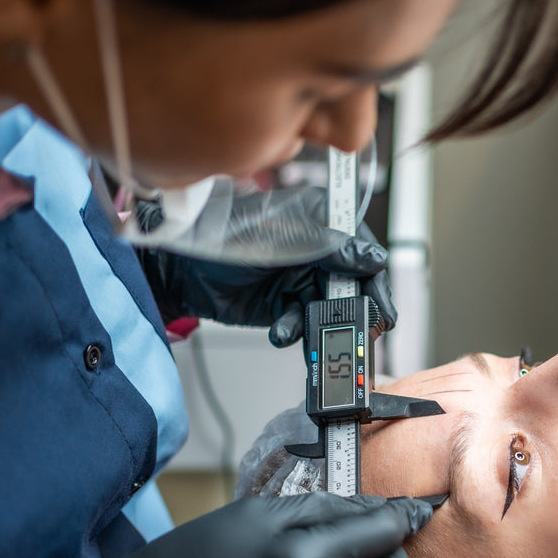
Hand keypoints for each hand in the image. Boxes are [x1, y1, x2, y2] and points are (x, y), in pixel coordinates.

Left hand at [137, 186, 397, 345]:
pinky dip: (296, 333)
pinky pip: (305, 324)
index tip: (381, 304)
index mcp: (321, 221)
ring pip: (331, 309)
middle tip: (360, 332)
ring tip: (312, 336)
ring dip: (323, 325)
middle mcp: (317, 251)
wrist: (177, 270)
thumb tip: (372, 258)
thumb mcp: (279, 236)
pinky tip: (282, 333)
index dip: (375, 278)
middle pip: (353, 284)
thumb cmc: (218, 235)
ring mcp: (302, 279)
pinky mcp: (286, 306)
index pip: (362, 249)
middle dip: (354, 310)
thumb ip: (329, 247)